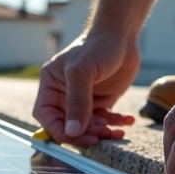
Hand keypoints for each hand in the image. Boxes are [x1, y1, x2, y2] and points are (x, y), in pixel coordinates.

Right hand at [33, 31, 138, 145]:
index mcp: (51, 86)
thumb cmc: (97, 46)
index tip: (76, 137)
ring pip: (87, 128)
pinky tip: (128, 121)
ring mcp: (83, 100)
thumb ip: (77, 102)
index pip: (46, 116)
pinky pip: (105, 121)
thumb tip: (72, 132)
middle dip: (84, 135)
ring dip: (102, 133)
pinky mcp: (101, 102)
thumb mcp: (82, 72)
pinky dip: (115, 124)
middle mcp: (64, 96)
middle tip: (101, 137)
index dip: (58, 130)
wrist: (122, 36)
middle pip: (67, 126)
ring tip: (118, 131)